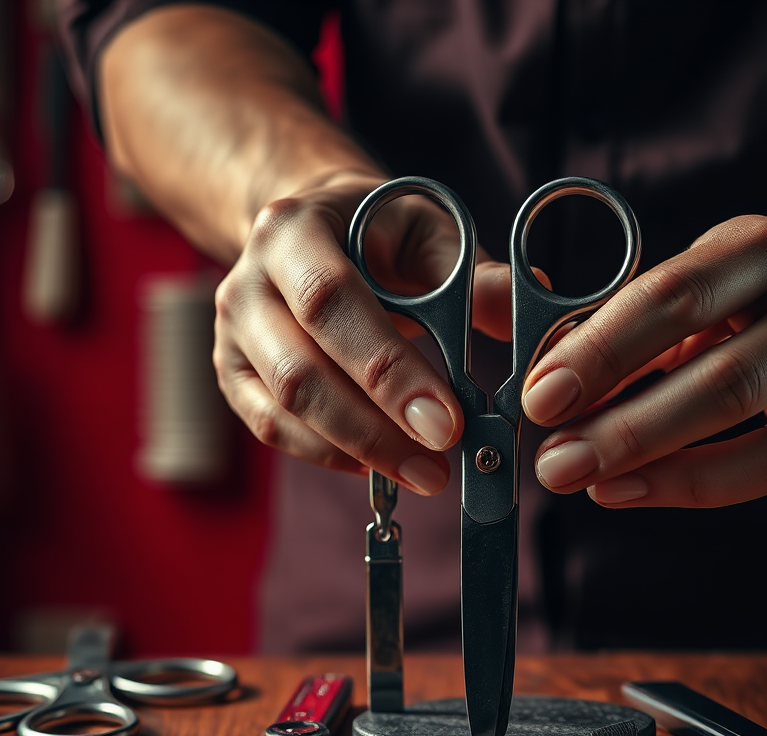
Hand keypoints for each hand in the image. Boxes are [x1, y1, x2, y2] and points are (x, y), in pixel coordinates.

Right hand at [213, 171, 512, 493]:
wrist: (315, 232)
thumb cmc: (381, 235)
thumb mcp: (431, 234)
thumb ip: (476, 271)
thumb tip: (533, 290)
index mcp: (294, 229)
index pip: (331, 304)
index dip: (388, 371)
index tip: (448, 424)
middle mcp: (248, 281)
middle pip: (302, 372)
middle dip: (376, 429)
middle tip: (441, 468)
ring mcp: (233, 333)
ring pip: (284, 409)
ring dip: (358, 451)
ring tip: (425, 474)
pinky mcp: (233, 374)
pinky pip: (272, 429)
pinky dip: (328, 454)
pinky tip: (378, 465)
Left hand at [521, 215, 766, 507]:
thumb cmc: (759, 304)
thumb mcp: (697, 289)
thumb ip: (618, 325)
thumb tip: (531, 368)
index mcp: (757, 248)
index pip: (670, 296)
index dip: (599, 352)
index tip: (539, 398)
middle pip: (716, 374)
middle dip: (623, 427)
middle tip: (552, 462)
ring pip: (750, 423)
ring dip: (655, 461)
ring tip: (586, 482)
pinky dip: (697, 484)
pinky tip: (634, 490)